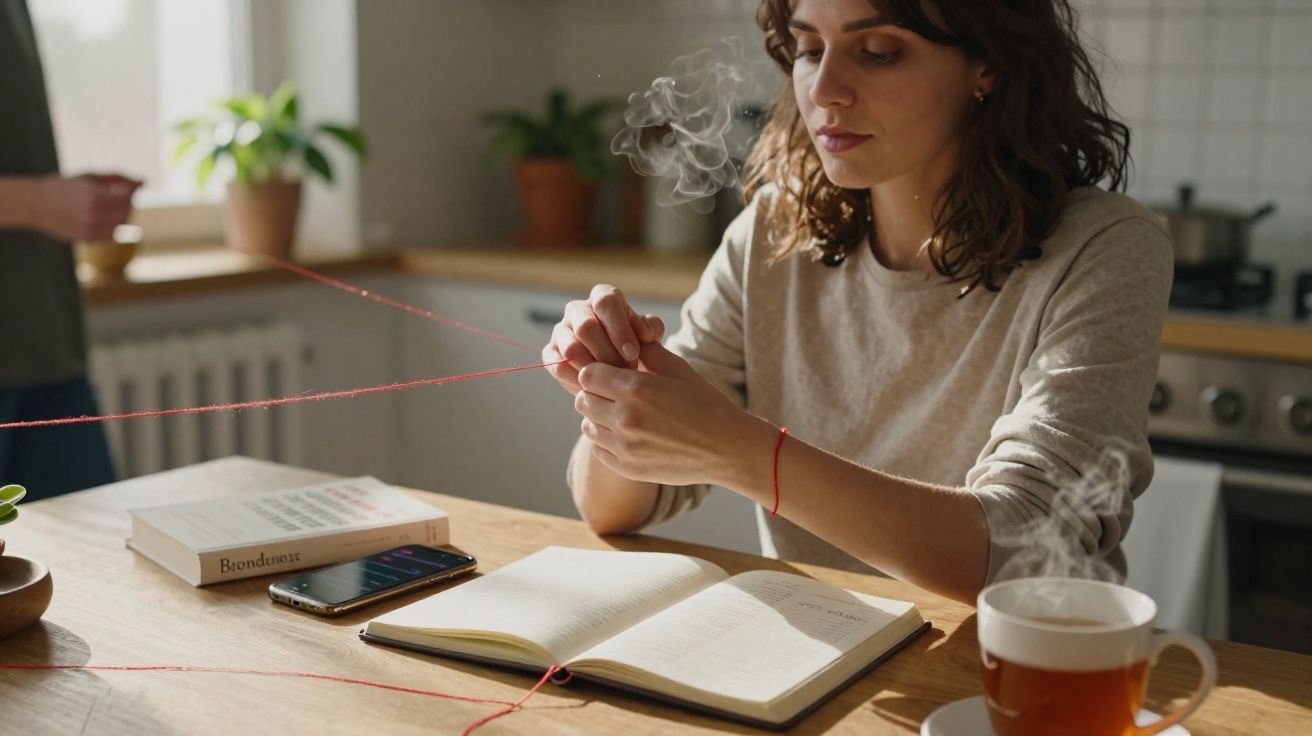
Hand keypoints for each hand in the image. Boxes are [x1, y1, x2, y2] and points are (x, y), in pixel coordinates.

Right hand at [32, 173, 142, 241]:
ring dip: (121, 214)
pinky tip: (101, 217)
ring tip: (106, 205)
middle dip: (127, 202)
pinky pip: (111, 235)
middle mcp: (94, 215)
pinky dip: (112, 226)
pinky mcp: (87, 239)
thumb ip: (118, 178)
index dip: (130, 191)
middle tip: (116, 195)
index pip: (128, 196)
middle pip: (127, 211)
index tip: (123, 186)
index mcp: (95, 196)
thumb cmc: (63, 186)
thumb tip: (144, 181)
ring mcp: (91, 229)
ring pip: (121, 224)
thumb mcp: (89, 176)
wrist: (34, 204)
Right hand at [543, 284, 665, 396]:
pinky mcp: (550, 353)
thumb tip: (644, 331)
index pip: (605, 302)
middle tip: (625, 373)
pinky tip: (597, 389)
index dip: (619, 329)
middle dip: (608, 354)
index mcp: (602, 298)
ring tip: (612, 382)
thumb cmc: (636, 347)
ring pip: (571, 348)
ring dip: (594, 369)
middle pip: (586, 327)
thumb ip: (651, 328)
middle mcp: (577, 310)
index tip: (633, 353)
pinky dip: (579, 381)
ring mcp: (561, 331)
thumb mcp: (650, 337)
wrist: (621, 369)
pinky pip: (558, 366)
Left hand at [573, 338, 760, 486]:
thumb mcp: (679, 370)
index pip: (588, 374)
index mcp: (637, 388)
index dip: (598, 372)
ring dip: (599, 418)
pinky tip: (629, 436)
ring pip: (588, 426)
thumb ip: (648, 351)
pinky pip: (598, 450)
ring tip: (623, 415)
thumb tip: (626, 331)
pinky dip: (607, 442)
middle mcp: (625, 418)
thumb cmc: (705, 404)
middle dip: (596, 394)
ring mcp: (625, 446)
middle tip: (615, 395)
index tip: (612, 375)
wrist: (727, 449)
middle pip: (583, 400)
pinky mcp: (628, 468)